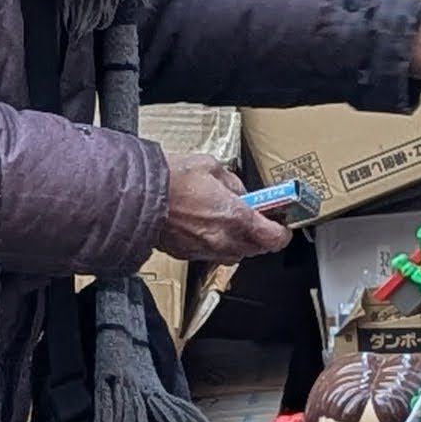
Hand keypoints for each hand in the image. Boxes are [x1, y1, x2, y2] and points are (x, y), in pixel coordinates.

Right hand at [155, 154, 289, 263]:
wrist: (137, 196)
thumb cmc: (171, 179)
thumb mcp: (211, 166)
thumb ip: (232, 182)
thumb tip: (240, 192)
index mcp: (236, 217)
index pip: (273, 237)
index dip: (282, 232)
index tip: (282, 224)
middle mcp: (224, 239)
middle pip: (257, 249)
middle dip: (261, 236)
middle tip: (258, 219)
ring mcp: (205, 250)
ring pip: (235, 254)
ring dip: (239, 241)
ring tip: (230, 222)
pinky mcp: (188, 255)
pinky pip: (212, 254)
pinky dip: (216, 244)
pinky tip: (207, 226)